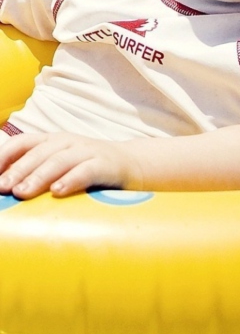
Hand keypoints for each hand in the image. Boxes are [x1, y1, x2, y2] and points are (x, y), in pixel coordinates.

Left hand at [0, 132, 134, 198]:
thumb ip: (36, 171)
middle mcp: (68, 142)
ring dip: (38, 176)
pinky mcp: (106, 164)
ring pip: (59, 160)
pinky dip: (71, 179)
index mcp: (52, 140)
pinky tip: (58, 191)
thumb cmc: (88, 168)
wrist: (133, 164)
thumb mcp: (60, 164)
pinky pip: (87, 170)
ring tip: (22, 192)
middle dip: (17, 170)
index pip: (23, 143)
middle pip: (38, 153)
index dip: (4, 156)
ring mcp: (88, 151)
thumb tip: (6, 187)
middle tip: (2, 187)